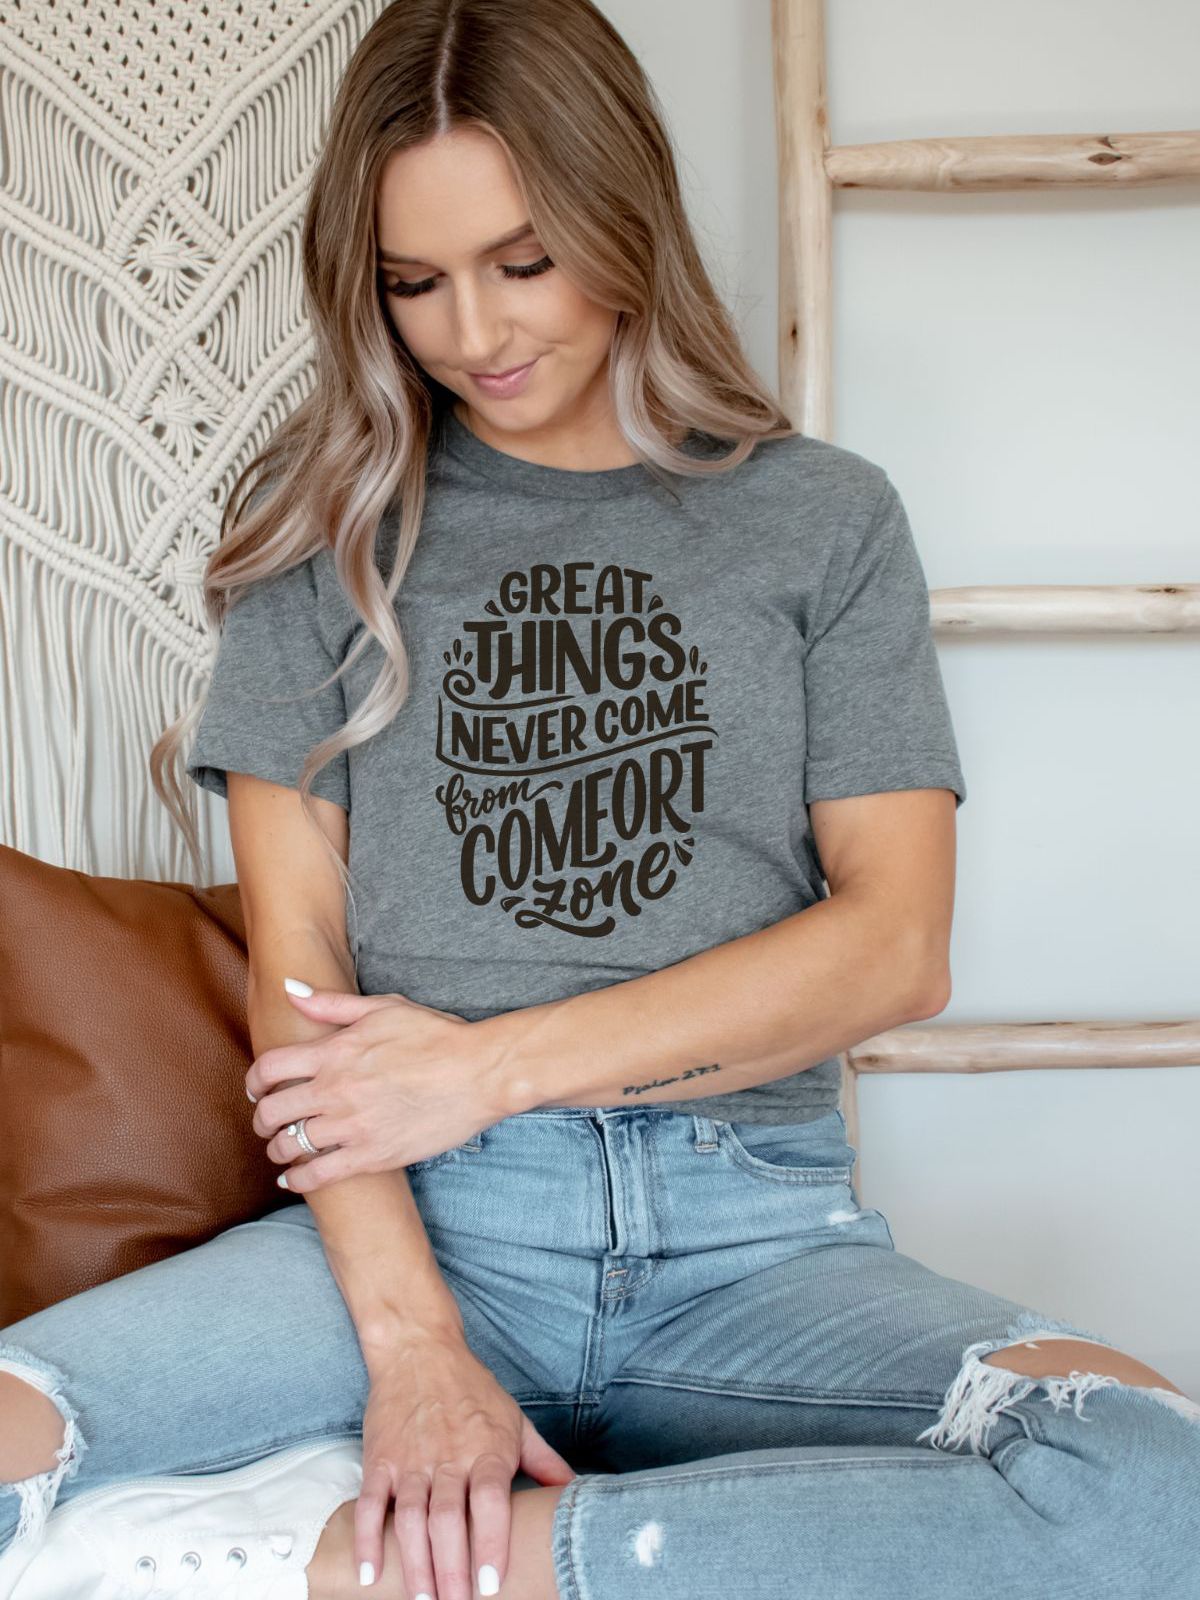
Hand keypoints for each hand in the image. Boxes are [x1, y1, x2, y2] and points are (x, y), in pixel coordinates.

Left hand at [246, 983, 511, 1192]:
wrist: (478, 1074)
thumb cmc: (436, 1036)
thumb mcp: (383, 1008)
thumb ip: (331, 1003)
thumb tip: (289, 989)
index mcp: (335, 1052)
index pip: (269, 1069)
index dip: (254, 1081)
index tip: (257, 1089)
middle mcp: (335, 1091)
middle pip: (271, 1112)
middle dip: (261, 1119)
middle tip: (267, 1123)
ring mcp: (352, 1126)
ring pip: (290, 1146)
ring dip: (278, 1149)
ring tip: (282, 1149)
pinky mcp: (372, 1155)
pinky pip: (318, 1177)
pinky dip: (298, 1180)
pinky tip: (294, 1178)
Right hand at [355, 1333, 575, 1598]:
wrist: (419, 1348)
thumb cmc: (472, 1389)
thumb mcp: (515, 1420)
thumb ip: (545, 1461)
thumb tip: (575, 1492)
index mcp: (486, 1450)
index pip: (489, 1501)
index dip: (489, 1541)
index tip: (491, 1583)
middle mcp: (448, 1457)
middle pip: (447, 1519)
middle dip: (450, 1568)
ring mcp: (411, 1460)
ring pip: (411, 1518)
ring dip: (415, 1563)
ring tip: (422, 1599)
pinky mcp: (380, 1459)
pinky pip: (371, 1503)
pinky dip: (367, 1538)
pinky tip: (370, 1572)